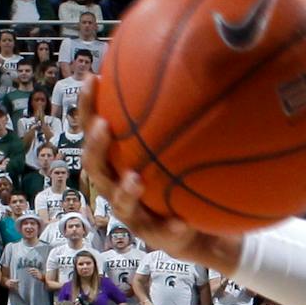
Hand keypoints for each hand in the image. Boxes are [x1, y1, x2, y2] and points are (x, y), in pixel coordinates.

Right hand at [85, 89, 243, 273]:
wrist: (216, 233)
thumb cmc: (198, 183)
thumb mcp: (196, 147)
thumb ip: (191, 116)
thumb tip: (205, 62)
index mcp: (123, 165)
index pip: (98, 131)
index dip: (89, 107)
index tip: (92, 78)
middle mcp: (123, 190)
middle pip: (97, 169)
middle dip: (96, 147)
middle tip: (103, 127)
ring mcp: (139, 218)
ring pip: (122, 206)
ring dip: (126, 192)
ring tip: (135, 180)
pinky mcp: (162, 241)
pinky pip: (165, 236)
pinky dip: (172, 228)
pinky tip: (182, 222)